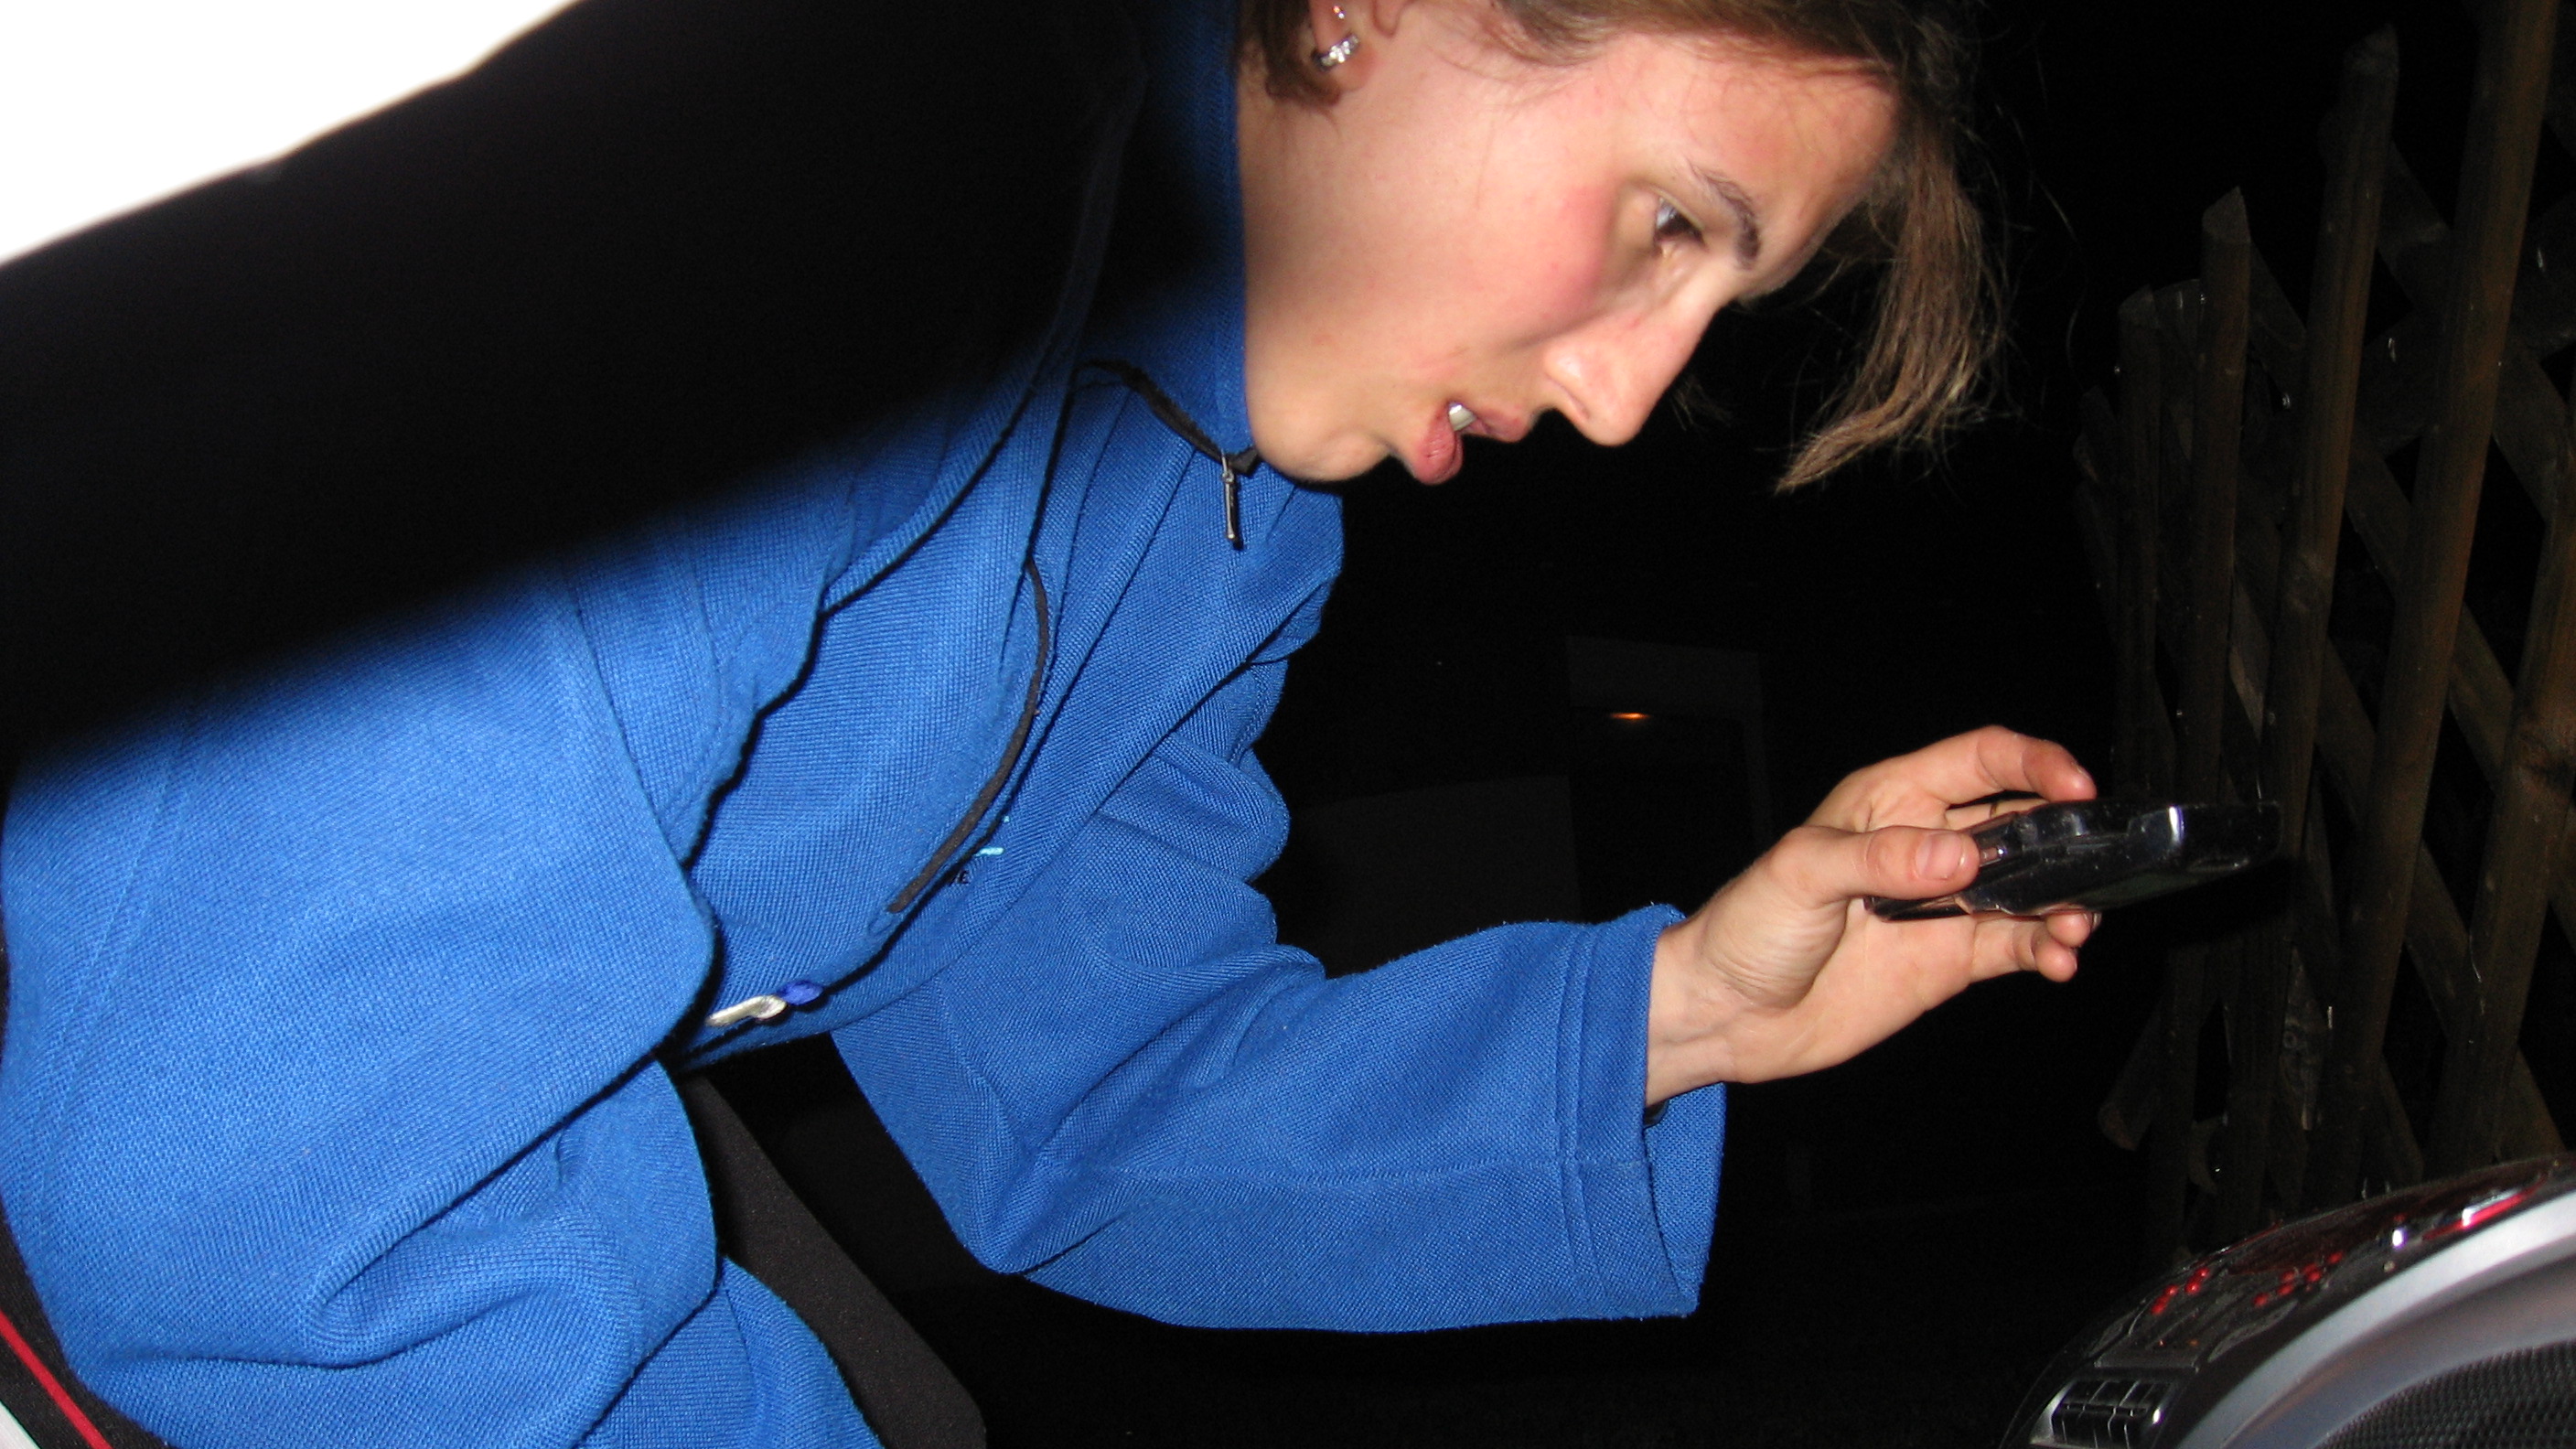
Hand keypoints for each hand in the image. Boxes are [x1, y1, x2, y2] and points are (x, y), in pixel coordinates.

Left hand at [1644, 726, 2097, 1104]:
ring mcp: (1942, 904)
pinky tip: (2057, 961)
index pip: (1979, 760)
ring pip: (2030, 887)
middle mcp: (1925, 845)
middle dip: (2066, 839)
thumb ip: (1880, 861)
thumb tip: (1960, 857)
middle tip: (2097, 866)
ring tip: (2075, 927)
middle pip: (2020, 822)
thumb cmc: (1745, 926)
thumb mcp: (1801, 875)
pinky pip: (2016, 945)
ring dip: (2065, 901)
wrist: (1726, 1012)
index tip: (2077, 789)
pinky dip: (2046, 949)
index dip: (2033, 764)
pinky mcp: (1950, 960)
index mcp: (1890, 800)